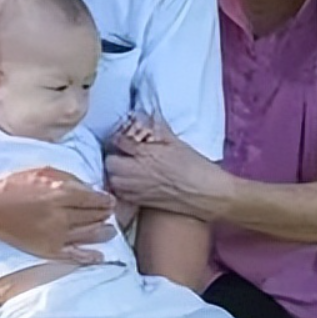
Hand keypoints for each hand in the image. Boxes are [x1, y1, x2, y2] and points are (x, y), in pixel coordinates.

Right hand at [0, 167, 117, 263]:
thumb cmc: (12, 184)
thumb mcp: (42, 171)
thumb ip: (68, 180)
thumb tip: (90, 190)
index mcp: (60, 193)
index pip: (95, 199)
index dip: (106, 200)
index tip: (110, 200)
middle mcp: (61, 216)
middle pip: (94, 216)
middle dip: (105, 214)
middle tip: (110, 213)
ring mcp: (55, 236)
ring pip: (89, 235)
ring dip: (103, 232)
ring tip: (110, 231)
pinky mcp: (47, 250)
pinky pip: (74, 255)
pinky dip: (89, 256)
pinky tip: (99, 256)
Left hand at [105, 114, 225, 218]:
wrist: (206, 194)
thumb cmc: (195, 167)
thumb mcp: (176, 142)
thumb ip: (158, 129)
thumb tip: (148, 115)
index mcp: (146, 153)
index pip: (119, 141)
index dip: (120, 138)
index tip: (124, 139)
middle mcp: (137, 171)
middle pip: (110, 162)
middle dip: (115, 156)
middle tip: (124, 154)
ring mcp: (136, 188)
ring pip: (112, 179)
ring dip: (115, 173)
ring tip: (126, 168)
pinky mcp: (139, 202)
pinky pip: (120, 193)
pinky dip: (121, 187)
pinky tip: (131, 183)